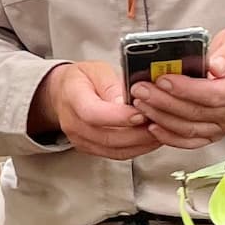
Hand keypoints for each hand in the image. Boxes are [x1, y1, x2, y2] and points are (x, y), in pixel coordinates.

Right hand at [33, 60, 157, 158]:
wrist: (64, 93)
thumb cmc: (82, 79)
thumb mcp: (98, 70)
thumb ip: (112, 85)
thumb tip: (127, 102)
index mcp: (72, 97)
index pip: (93, 113)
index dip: (119, 117)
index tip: (141, 114)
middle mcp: (73, 123)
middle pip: (107, 137)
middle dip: (138, 133)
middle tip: (159, 122)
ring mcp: (80, 139)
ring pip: (115, 150)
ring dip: (141, 143)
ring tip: (159, 131)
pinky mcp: (90, 149)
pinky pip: (116, 154)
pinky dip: (137, 148)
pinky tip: (150, 139)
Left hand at [127, 26, 224, 150]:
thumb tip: (216, 66)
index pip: (214, 94)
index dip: (186, 89)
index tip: (163, 80)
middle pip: (197, 112)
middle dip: (164, 102)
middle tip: (142, 90)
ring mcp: (224, 126)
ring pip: (189, 128)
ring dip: (161, 117)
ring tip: (141, 103)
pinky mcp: (212, 134)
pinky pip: (189, 141)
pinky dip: (169, 136)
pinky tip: (152, 125)